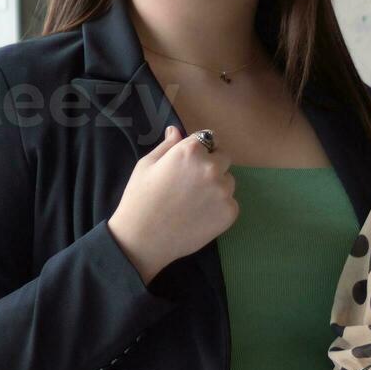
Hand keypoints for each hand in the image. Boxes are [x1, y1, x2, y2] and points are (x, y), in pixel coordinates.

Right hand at [107, 126, 237, 283]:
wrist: (143, 239)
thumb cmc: (139, 199)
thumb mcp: (146, 166)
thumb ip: (168, 146)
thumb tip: (177, 130)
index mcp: (191, 151)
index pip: (209, 139)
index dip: (199, 150)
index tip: (187, 164)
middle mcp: (212, 167)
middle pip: (223, 159)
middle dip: (211, 166)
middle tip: (189, 184)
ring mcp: (224, 190)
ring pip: (228, 181)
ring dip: (216, 186)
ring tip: (192, 202)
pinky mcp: (231, 211)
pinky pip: (230, 202)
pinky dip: (219, 207)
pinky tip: (198, 215)